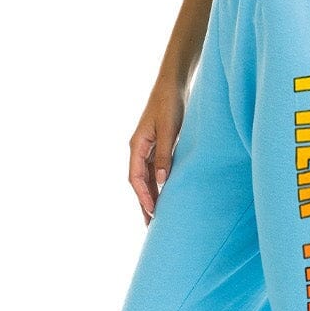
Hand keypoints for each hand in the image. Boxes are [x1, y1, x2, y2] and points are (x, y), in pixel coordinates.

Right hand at [128, 78, 186, 223]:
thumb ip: (165, 156)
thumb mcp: (169, 130)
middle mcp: (139, 148)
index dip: (143, 197)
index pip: (135, 178)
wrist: (173, 84)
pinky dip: (157, 184)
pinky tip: (164, 194)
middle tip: (150, 226)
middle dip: (144, 203)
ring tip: (156, 216)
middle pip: (138, 181)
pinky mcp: (157, 145)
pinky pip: (154, 170)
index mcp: (137, 145)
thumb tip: (161, 183)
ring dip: (150, 196)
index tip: (152, 213)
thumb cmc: (170, 104)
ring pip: (146, 177)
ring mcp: (147, 147)